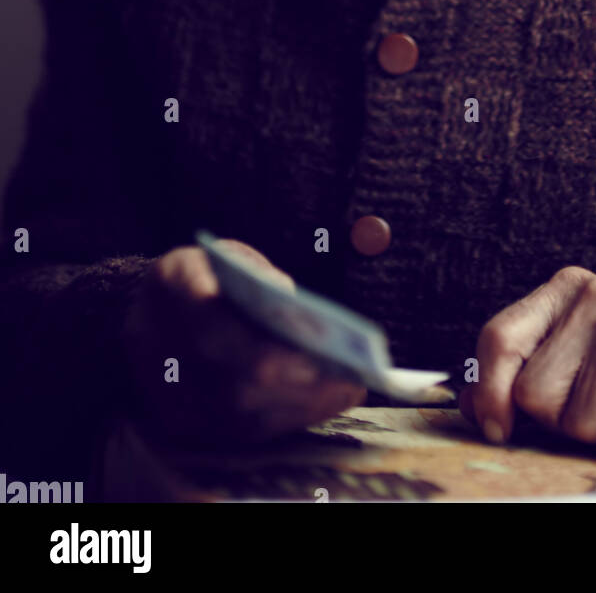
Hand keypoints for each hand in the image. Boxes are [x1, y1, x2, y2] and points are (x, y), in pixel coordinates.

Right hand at [120, 240, 365, 448]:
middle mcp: (152, 339)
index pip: (212, 317)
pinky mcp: (175, 421)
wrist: (151, 303)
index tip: (319, 347)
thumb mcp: (237, 258)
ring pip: (234, 415)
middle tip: (349, 376)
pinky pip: (233, 432)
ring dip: (298, 407)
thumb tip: (308, 327)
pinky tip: (319, 403)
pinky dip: (283, 419)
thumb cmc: (210, 276)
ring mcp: (158, 388)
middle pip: (227, 380)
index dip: (264, 341)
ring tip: (346, 391)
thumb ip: (266, 282)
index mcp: (170, 281)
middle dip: (295, 383)